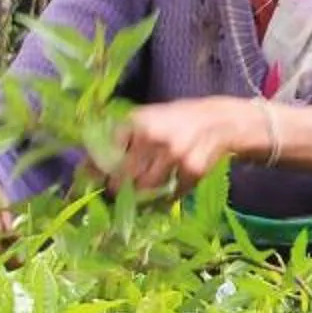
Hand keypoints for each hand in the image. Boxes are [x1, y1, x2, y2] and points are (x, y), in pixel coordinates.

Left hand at [99, 97, 264, 196]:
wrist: (224, 120)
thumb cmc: (180, 120)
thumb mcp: (150, 119)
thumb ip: (124, 139)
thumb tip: (88, 169)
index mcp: (138, 121)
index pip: (105, 152)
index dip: (94, 172)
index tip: (88, 184)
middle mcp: (154, 136)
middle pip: (122, 177)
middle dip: (118, 188)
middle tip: (119, 191)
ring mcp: (174, 154)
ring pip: (145, 188)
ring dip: (144, 192)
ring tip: (150, 185)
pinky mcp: (192, 169)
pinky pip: (172, 192)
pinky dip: (171, 193)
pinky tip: (176, 182)